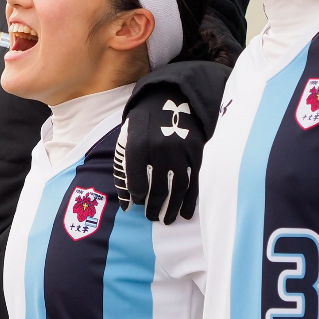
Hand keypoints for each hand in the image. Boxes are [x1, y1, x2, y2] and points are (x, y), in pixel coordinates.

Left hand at [114, 97, 203, 223]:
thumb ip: (123, 171)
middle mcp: (160, 149)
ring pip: (178, 188)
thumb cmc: (143, 124)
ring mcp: (181, 151)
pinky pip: (193, 182)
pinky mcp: (196, 153)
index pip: (136, 181)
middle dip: (154, 207)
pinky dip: (190, 200)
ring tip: (167, 220)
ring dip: (173, 208)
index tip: (137, 201)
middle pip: (158, 188)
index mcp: (138, 144)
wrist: (170, 98)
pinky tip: (186, 213)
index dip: (136, 196)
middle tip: (152, 217)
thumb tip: (127, 204)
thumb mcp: (127, 140)